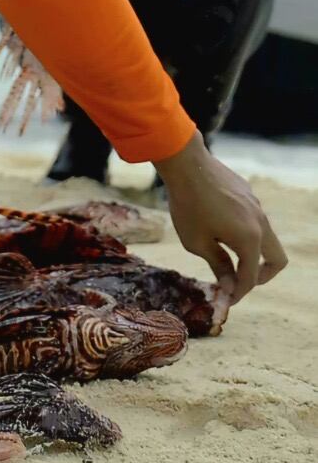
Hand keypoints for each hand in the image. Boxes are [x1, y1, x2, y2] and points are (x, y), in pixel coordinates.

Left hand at [155, 131, 287, 306]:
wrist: (186, 163)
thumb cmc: (188, 205)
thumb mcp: (197, 242)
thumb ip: (218, 265)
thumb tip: (229, 285)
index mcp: (250, 239)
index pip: (251, 277)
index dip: (239, 292)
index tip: (225, 299)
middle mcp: (260, 223)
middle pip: (276, 259)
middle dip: (261, 276)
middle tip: (238, 281)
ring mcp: (257, 206)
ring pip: (266, 238)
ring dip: (251, 253)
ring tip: (224, 254)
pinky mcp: (248, 194)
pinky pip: (254, 220)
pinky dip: (244, 233)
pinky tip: (218, 227)